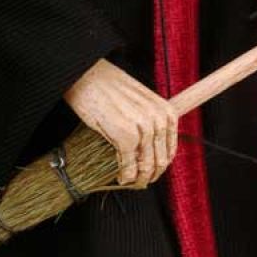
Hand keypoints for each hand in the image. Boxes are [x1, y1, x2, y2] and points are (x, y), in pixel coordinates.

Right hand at [63, 58, 177, 187]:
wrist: (86, 74)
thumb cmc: (109, 87)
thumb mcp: (140, 101)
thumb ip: (150, 120)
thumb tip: (148, 148)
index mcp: (166, 111)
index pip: (170, 149)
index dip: (160, 166)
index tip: (151, 173)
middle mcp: (158, 119)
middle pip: (160, 160)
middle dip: (150, 175)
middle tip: (139, 183)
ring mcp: (143, 128)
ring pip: (146, 165)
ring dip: (138, 179)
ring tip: (129, 182)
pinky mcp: (125, 136)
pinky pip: (129, 165)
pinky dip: (125, 175)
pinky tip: (120, 177)